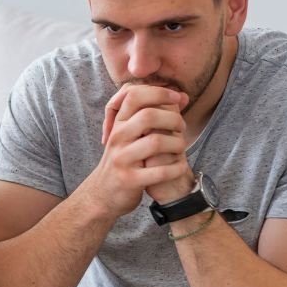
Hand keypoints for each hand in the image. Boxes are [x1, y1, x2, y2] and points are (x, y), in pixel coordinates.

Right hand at [79, 84, 190, 217]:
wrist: (102, 194)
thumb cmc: (124, 160)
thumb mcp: (130, 135)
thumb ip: (153, 115)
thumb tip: (183, 96)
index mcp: (118, 124)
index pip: (134, 95)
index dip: (159, 92)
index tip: (177, 97)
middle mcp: (117, 138)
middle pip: (148, 116)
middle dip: (173, 119)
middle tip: (182, 127)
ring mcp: (122, 160)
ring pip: (156, 142)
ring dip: (177, 144)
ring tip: (181, 148)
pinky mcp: (129, 180)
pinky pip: (160, 171)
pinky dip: (176, 168)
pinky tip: (180, 167)